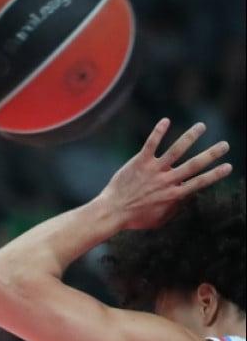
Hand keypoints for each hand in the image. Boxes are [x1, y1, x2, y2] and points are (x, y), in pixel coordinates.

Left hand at [98, 118, 232, 229]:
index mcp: (174, 195)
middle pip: (194, 165)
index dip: (215, 174)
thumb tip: (189, 197)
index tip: (229, 166)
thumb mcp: (160, 219)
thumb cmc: (136, 218)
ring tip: (202, 126)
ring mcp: (153, 170)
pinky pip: (151, 144)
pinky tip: (166, 120)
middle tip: (225, 145)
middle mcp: (167, 181)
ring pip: (176, 150)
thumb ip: (176, 208)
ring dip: (190, 137)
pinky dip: (158, 132)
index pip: (200, 182)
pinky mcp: (139, 162)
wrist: (112, 211)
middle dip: (212, 154)